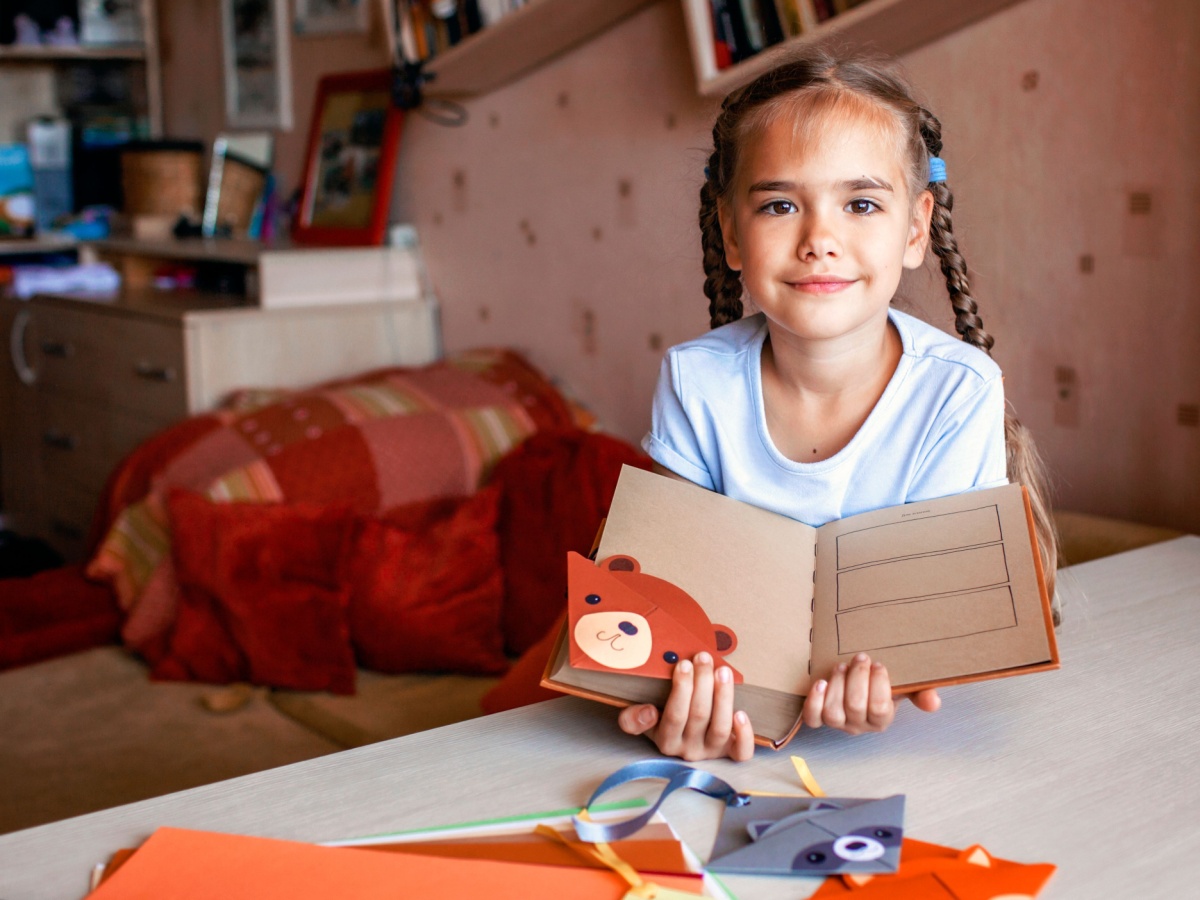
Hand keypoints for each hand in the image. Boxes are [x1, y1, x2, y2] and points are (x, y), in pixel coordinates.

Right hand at [617, 651, 755, 760]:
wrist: (679, 738)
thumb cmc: (660, 720)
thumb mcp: (639, 720)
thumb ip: (632, 719)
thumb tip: (648, 712)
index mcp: (665, 741)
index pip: (674, 716)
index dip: (681, 690)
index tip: (682, 664)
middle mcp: (688, 750)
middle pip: (699, 715)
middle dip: (702, 682)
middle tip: (702, 657)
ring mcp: (711, 752)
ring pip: (720, 728)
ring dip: (723, 696)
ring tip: (722, 671)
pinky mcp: (730, 753)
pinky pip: (742, 752)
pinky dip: (744, 734)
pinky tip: (741, 713)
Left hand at [801, 653, 940, 734]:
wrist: (858, 686)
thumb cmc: (881, 686)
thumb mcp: (905, 688)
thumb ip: (921, 693)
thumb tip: (934, 702)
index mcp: (881, 720)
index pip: (880, 708)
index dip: (878, 685)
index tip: (879, 665)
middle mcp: (859, 725)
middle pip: (855, 707)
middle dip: (857, 678)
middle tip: (861, 658)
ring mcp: (838, 723)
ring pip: (833, 712)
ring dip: (837, 685)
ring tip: (842, 667)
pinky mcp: (819, 717)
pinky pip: (812, 717)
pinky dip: (814, 701)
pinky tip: (820, 683)